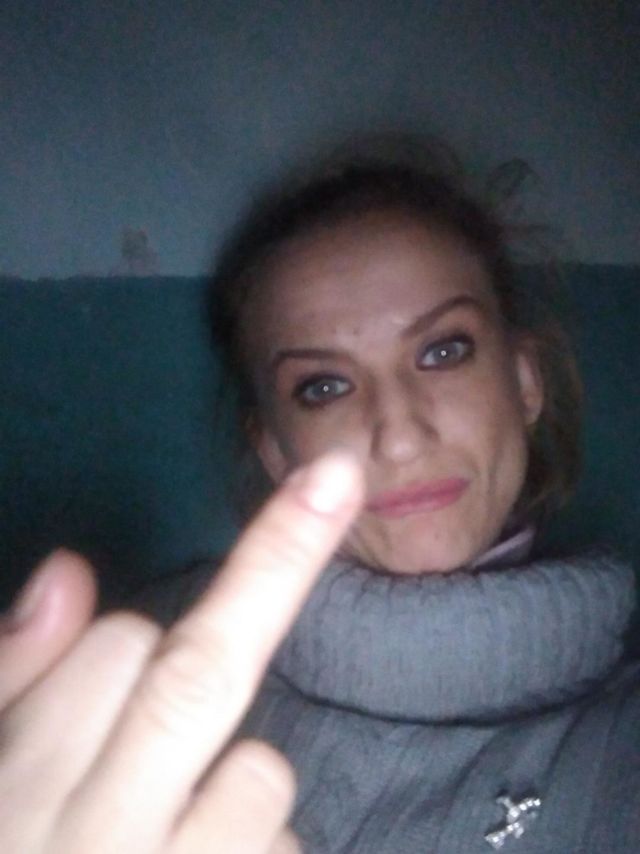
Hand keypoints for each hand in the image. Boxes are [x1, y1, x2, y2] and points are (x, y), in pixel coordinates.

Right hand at [0, 450, 362, 852]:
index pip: (116, 648)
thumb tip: (66, 571)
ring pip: (258, 776)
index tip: (238, 568)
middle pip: (197, 672)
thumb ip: (12, 685)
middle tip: (335, 479)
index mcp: (17, 789)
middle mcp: (92, 839)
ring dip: (239, 795)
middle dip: (273, 566)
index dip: (137, 648)